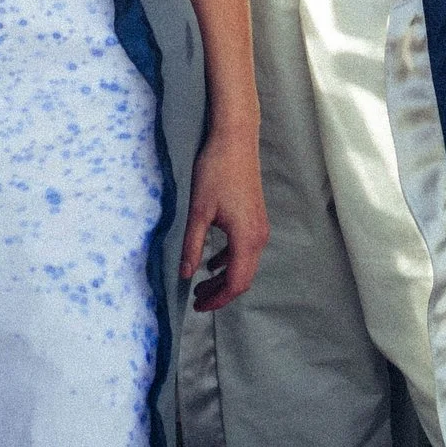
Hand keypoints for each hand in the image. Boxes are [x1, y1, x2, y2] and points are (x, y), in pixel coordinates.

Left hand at [181, 115, 267, 311]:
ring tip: (200, 285)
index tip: (198, 306)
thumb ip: (192, 245)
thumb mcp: (198, 211)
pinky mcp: (255, 218)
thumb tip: (185, 273)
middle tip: (196, 300)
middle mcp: (258, 236)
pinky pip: (245, 250)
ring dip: (223, 278)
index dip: (217, 299)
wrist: (236, 140)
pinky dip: (229, 261)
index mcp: (246, 238)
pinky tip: (211, 262)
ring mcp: (259, 227)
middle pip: (242, 278)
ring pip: (244, 264)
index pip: (236, 282)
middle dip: (220, 293)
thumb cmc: (216, 171)